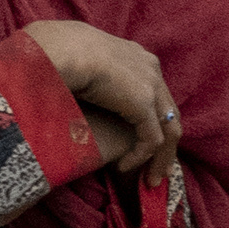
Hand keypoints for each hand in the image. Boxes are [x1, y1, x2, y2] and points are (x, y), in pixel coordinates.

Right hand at [20, 20, 179, 175]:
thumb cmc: (59, 50)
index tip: (141, 141)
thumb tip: (82, 86)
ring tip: (149, 180)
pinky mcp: (143, 104)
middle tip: (156, 170)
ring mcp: (151, 86)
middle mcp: (151, 69)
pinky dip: (141, 157)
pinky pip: (151, 140)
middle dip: (165, 144)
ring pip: (168, 130)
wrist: (61, 47)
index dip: (152, 120)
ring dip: (160, 159)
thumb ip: (95, 75)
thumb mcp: (83, 62)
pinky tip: (124, 167)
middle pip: (169, 113)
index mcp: (138, 57)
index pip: (156, 94)